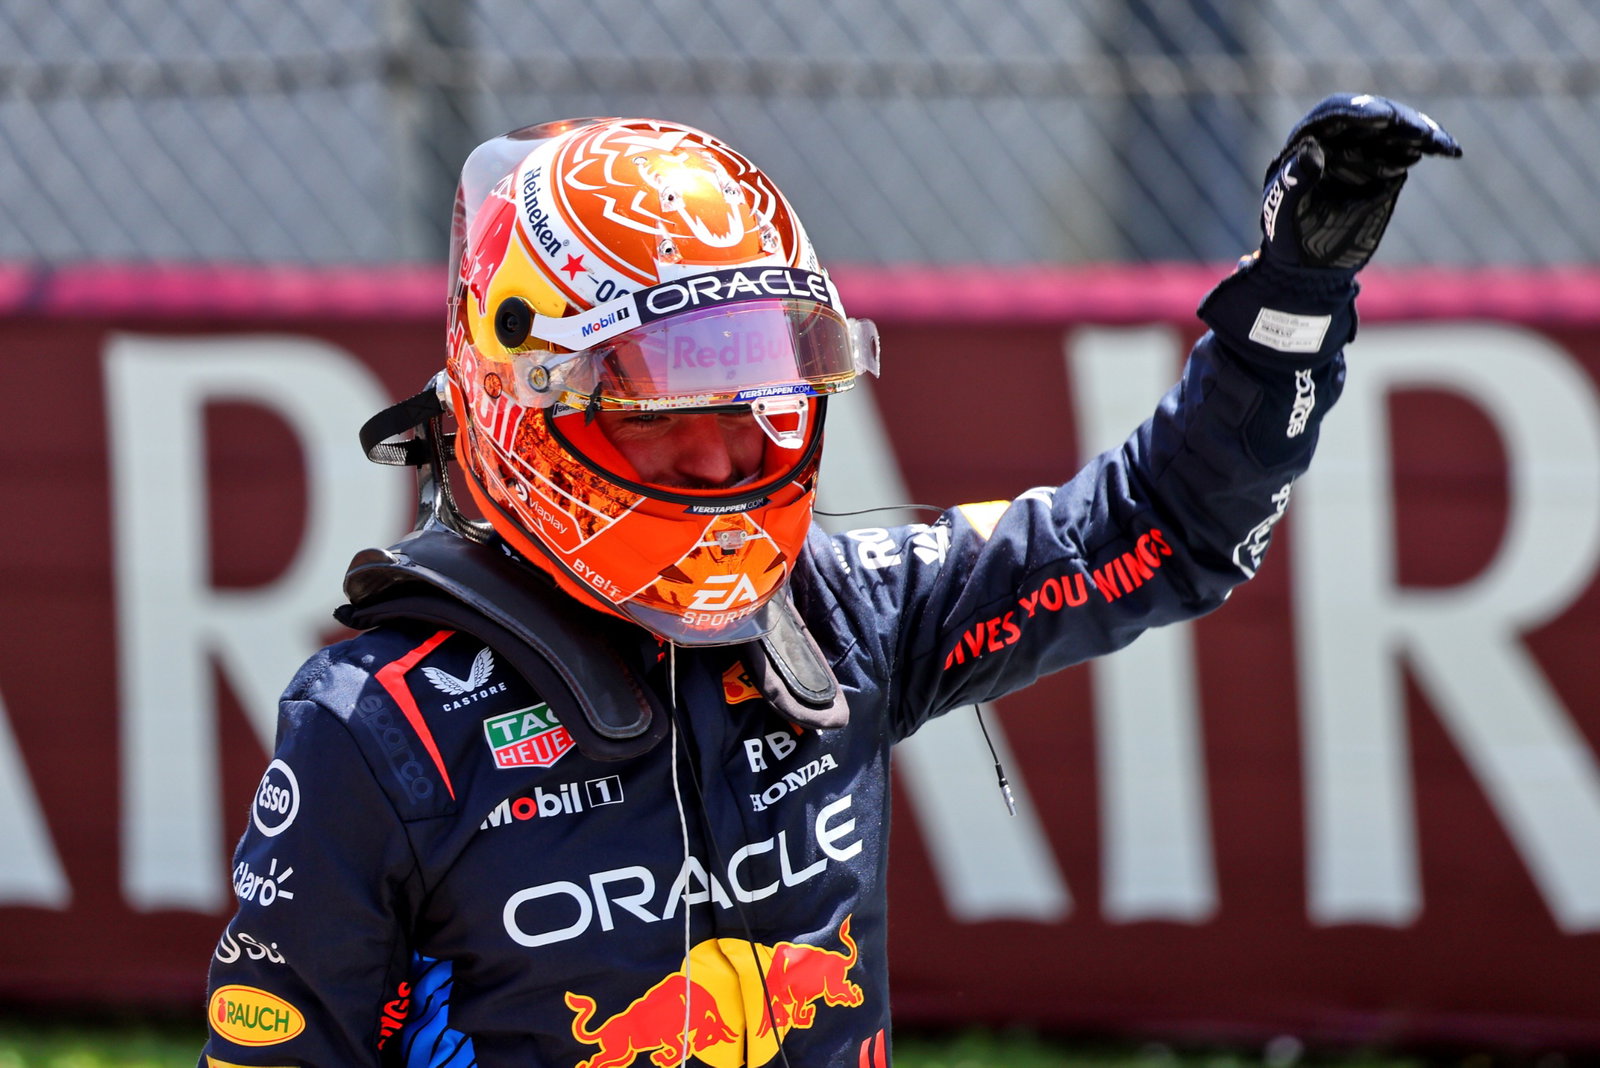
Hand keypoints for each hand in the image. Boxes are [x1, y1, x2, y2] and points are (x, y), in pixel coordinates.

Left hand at [1258, 93, 1461, 270]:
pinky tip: (1448, 150)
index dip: (1358, 111)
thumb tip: (1310, 147)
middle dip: (1398, 120)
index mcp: (1308, 142)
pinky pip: (1411, 148)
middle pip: (1372, 116)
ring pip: (1396, 129)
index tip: (1382, 118)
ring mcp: (1364, 150)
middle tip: (1421, 132)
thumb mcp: (1284, 210)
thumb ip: (1294, 180)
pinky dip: (1431, 146)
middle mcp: (1337, 139)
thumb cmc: (1287, 236)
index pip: (1335, 114)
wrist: (1309, 265)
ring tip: (1440, 143)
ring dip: (1420, 131)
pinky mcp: (1385, 165)